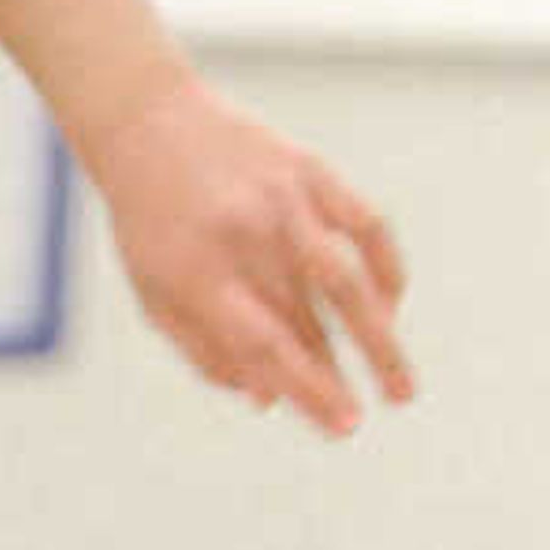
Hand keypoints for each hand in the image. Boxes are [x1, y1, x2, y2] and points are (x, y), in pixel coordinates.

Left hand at [76, 73, 410, 438]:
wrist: (147, 123)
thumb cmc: (150, 224)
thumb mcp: (156, 293)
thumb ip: (206, 351)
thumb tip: (269, 400)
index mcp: (198, 274)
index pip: (265, 345)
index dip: (310, 390)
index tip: (344, 426)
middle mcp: (244, 238)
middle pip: (308, 320)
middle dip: (344, 375)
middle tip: (374, 413)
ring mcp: (281, 201)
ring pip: (346, 279)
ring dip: (381, 335)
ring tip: (402, 383)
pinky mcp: (309, 170)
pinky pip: (365, 225)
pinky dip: (385, 270)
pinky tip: (390, 305)